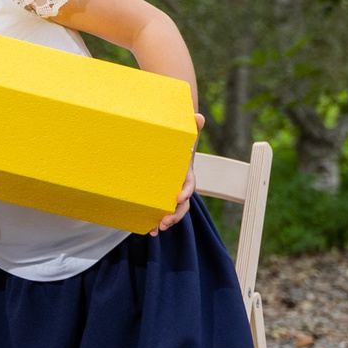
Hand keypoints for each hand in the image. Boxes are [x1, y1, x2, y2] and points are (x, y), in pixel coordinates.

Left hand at [151, 112, 204, 233]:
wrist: (163, 155)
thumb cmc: (173, 147)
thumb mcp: (181, 138)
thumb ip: (190, 129)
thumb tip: (198, 116)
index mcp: (185, 174)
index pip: (189, 184)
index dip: (186, 192)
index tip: (179, 198)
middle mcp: (180, 188)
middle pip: (183, 205)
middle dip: (176, 214)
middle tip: (165, 221)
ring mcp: (170, 196)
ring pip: (173, 213)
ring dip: (167, 221)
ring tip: (157, 228)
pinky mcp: (160, 201)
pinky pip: (160, 214)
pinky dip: (155, 223)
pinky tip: (148, 230)